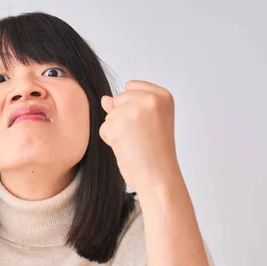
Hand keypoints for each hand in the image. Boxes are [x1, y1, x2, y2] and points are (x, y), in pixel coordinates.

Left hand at [100, 80, 182, 195]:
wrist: (158, 177)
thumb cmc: (156, 153)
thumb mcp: (149, 122)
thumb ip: (128, 106)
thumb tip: (105, 99)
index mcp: (163, 96)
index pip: (131, 86)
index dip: (132, 107)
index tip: (147, 124)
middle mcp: (150, 99)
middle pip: (118, 99)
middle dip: (123, 118)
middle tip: (141, 136)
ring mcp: (133, 111)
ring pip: (110, 115)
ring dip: (117, 130)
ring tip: (135, 143)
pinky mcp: (117, 124)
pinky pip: (104, 128)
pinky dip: (110, 140)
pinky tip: (127, 149)